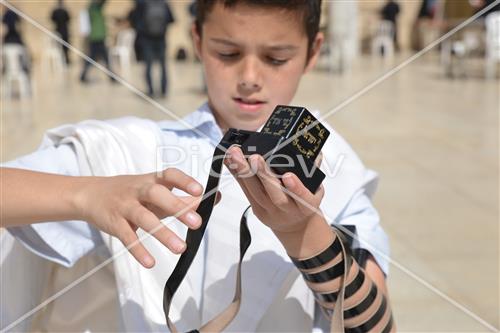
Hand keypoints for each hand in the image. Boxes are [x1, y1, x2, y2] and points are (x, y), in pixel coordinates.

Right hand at [75, 168, 209, 267]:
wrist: (92, 194)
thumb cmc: (133, 193)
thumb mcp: (156, 191)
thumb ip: (184, 197)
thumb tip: (214, 198)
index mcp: (153, 180)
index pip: (169, 175)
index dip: (184, 181)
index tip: (199, 190)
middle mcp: (139, 190)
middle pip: (156, 195)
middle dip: (177, 208)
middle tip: (197, 223)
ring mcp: (125, 206)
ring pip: (144, 218)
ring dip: (163, 233)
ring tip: (180, 248)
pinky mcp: (114, 223)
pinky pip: (127, 237)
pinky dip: (138, 250)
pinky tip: (150, 262)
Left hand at [224, 146, 323, 234]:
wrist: (296, 227)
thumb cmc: (304, 203)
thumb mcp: (316, 190)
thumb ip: (313, 173)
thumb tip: (315, 152)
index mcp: (306, 205)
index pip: (302, 197)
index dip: (296, 187)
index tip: (288, 176)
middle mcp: (288, 210)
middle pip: (274, 194)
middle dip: (263, 174)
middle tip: (255, 157)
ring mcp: (270, 211)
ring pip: (256, 192)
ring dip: (244, 172)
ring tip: (235, 155)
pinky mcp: (256, 210)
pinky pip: (246, 192)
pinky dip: (237, 175)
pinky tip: (229, 161)